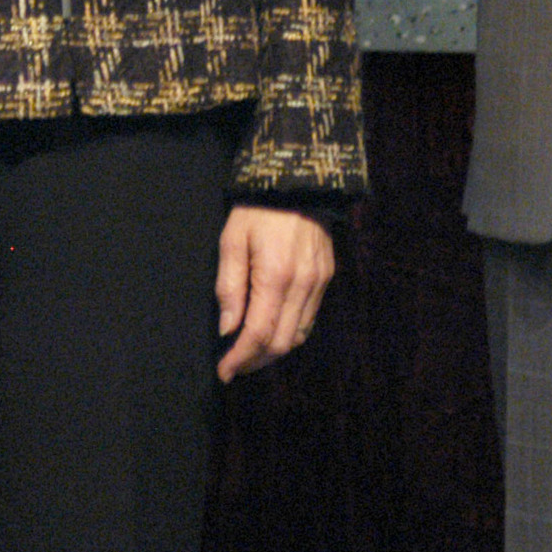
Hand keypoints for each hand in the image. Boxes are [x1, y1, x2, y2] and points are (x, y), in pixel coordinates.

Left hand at [214, 205, 334, 382]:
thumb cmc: (257, 208)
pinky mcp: (327, 275)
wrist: (296, 178)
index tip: (224, 372)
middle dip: (256, 360)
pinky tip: (273, 329)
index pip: (259, 334)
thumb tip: (228, 330)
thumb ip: (229, 286)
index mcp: (276, 275)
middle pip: (282, 343)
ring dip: (274, 351)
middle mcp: (303, 284)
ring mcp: (319, 281)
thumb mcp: (232, 239)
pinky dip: (290, 332)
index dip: (240, 359)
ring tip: (251, 352)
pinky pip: (310, 317)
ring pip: (299, 335)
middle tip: (234, 364)